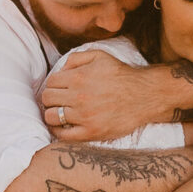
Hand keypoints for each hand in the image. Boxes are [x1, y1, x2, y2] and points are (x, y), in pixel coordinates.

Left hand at [38, 48, 157, 142]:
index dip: (54, 84)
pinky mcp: (91, 132)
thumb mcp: (100, 56)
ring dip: (52, 114)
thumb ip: (77, 57)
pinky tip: (63, 127)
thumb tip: (61, 69)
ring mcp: (84, 116)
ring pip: (51, 117)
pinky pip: (63, 135)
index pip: (50, 82)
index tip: (60, 89)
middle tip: (59, 100)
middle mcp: (79, 96)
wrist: (144, 95)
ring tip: (60, 113)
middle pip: (47, 99)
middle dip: (51, 98)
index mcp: (78, 77)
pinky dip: (58, 131)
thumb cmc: (122, 75)